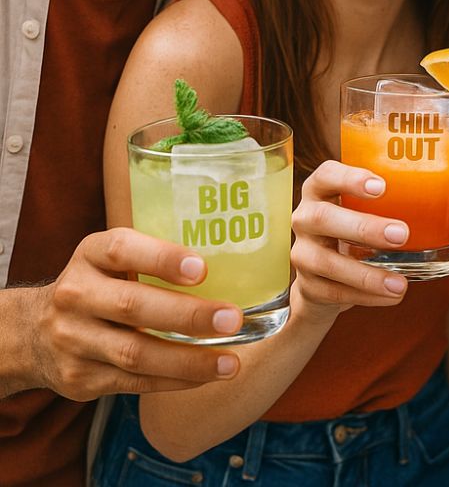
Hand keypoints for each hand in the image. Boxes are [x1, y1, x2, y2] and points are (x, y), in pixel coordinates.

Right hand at [20, 228, 242, 400]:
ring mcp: (73, 340)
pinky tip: (205, 375)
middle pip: (133, 306)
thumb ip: (155, 257)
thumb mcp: (113, 258)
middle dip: (188, 316)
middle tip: (233, 320)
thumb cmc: (99, 284)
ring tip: (230, 362)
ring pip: (135, 353)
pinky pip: (134, 382)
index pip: (123, 250)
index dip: (162, 259)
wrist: (32, 331)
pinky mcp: (79, 379)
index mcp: (90, 255)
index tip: (202, 269)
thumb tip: (231, 265)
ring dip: (189, 360)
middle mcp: (75, 295)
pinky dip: (174, 379)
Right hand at [289, 160, 409, 322]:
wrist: (324, 277)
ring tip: (400, 283)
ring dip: (365, 274)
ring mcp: (302, 252)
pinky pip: (333, 292)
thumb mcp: (376, 206)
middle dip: (364, 227)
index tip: (382, 186)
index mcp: (322, 189)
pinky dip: (364, 296)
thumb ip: (416, 189)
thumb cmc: (360, 227)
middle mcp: (306, 217)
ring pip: (326, 261)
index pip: (326, 174)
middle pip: (323, 217)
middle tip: (402, 234)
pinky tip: (390, 296)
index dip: (350, 178)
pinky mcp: (307, 285)